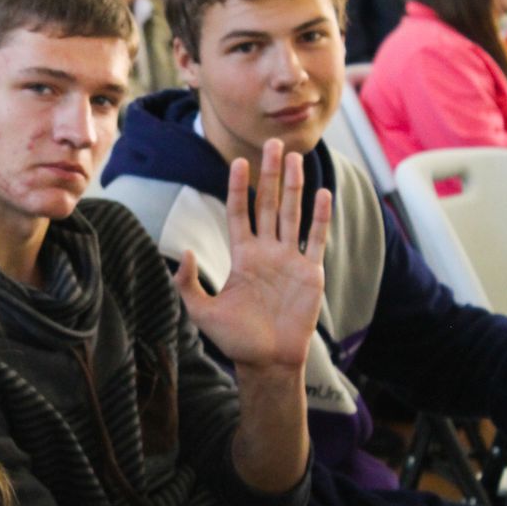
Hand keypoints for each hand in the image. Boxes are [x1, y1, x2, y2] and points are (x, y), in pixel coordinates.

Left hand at [174, 138, 330, 371]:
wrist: (267, 362)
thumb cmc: (235, 339)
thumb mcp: (201, 311)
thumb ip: (186, 283)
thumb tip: (183, 251)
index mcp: (242, 256)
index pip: (239, 213)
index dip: (239, 188)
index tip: (237, 162)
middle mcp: (267, 252)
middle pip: (268, 204)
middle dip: (270, 174)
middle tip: (273, 144)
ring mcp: (290, 260)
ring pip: (292, 213)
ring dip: (294, 186)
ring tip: (296, 157)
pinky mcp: (311, 273)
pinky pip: (316, 238)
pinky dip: (320, 216)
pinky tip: (324, 192)